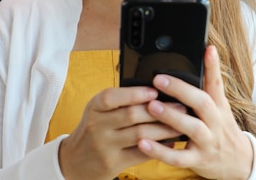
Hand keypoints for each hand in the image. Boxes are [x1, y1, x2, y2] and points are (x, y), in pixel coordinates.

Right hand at [58, 86, 182, 179]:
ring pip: (141, 135)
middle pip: (132, 115)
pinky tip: (170, 142)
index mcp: (95, 107)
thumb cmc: (94, 130)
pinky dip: (159, 147)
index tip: (155, 91)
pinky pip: (141, 154)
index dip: (135, 93)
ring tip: (181, 124)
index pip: (112, 97)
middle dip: (160, 110)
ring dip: (164, 129)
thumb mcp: (98, 111)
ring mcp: (105, 146)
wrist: (74, 162)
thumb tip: (156, 91)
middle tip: (180, 107)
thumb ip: (120, 101)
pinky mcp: (113, 163)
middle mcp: (97, 126)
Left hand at [137, 45, 254, 179]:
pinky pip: (178, 158)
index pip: (217, 83)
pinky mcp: (198, 161)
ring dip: (171, 117)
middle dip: (181, 90)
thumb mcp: (220, 107)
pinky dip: (160, 151)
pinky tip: (143, 143)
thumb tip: (204, 52)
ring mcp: (207, 142)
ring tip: (151, 106)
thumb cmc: (222, 129)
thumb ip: (209, 86)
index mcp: (219, 107)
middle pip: (203, 103)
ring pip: (191, 129)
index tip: (207, 49)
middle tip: (159, 79)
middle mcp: (215, 123)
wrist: (239, 162)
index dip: (213, 66)